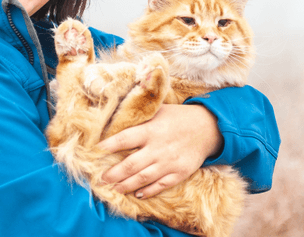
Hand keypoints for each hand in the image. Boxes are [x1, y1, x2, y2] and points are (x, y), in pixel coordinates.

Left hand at [98, 104, 222, 198]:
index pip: (125, 138)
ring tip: (114, 188)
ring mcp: (169, 162)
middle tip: (102, 178)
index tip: (96, 150)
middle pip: (131, 164)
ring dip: (127, 185)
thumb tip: (117, 114)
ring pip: (144, 178)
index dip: (109, 145)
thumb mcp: (158, 109)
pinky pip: (161, 185)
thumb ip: (140, 114)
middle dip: (114, 173)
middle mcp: (158, 147)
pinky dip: (149, 191)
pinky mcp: (179, 172)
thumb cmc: (177, 117)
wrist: (207, 128)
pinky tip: (138, 194)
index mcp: (151, 129)